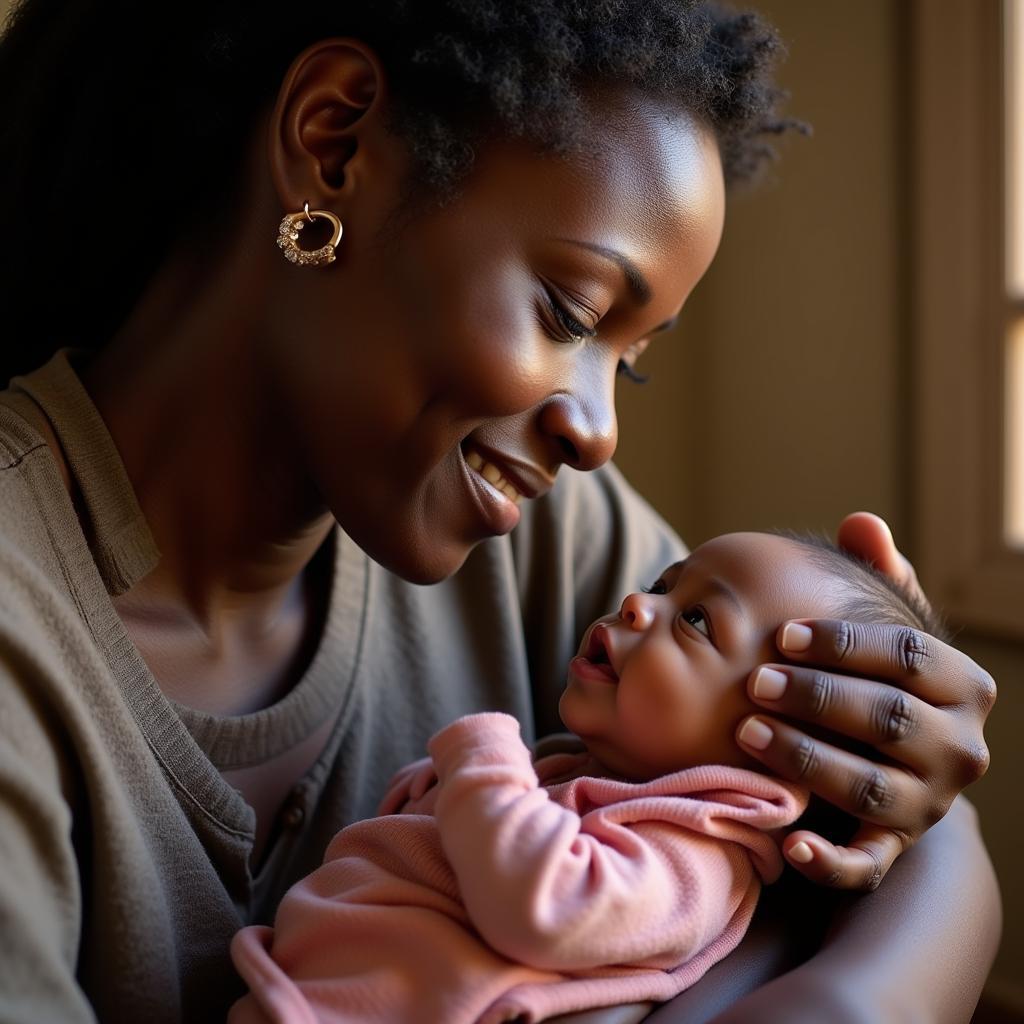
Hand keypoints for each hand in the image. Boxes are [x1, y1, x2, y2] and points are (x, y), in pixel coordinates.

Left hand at [736, 512, 995, 889]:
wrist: (899, 763)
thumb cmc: (880, 680)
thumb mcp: (887, 632)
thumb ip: (878, 580)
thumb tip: (862, 523)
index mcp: (961, 684)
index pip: (907, 655)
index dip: (842, 642)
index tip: (782, 633)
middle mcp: (959, 748)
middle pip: (889, 718)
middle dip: (817, 697)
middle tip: (755, 681)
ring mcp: (928, 803)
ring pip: (871, 787)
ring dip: (808, 762)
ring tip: (747, 734)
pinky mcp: (895, 848)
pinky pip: (867, 865)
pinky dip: (830, 861)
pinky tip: (788, 842)